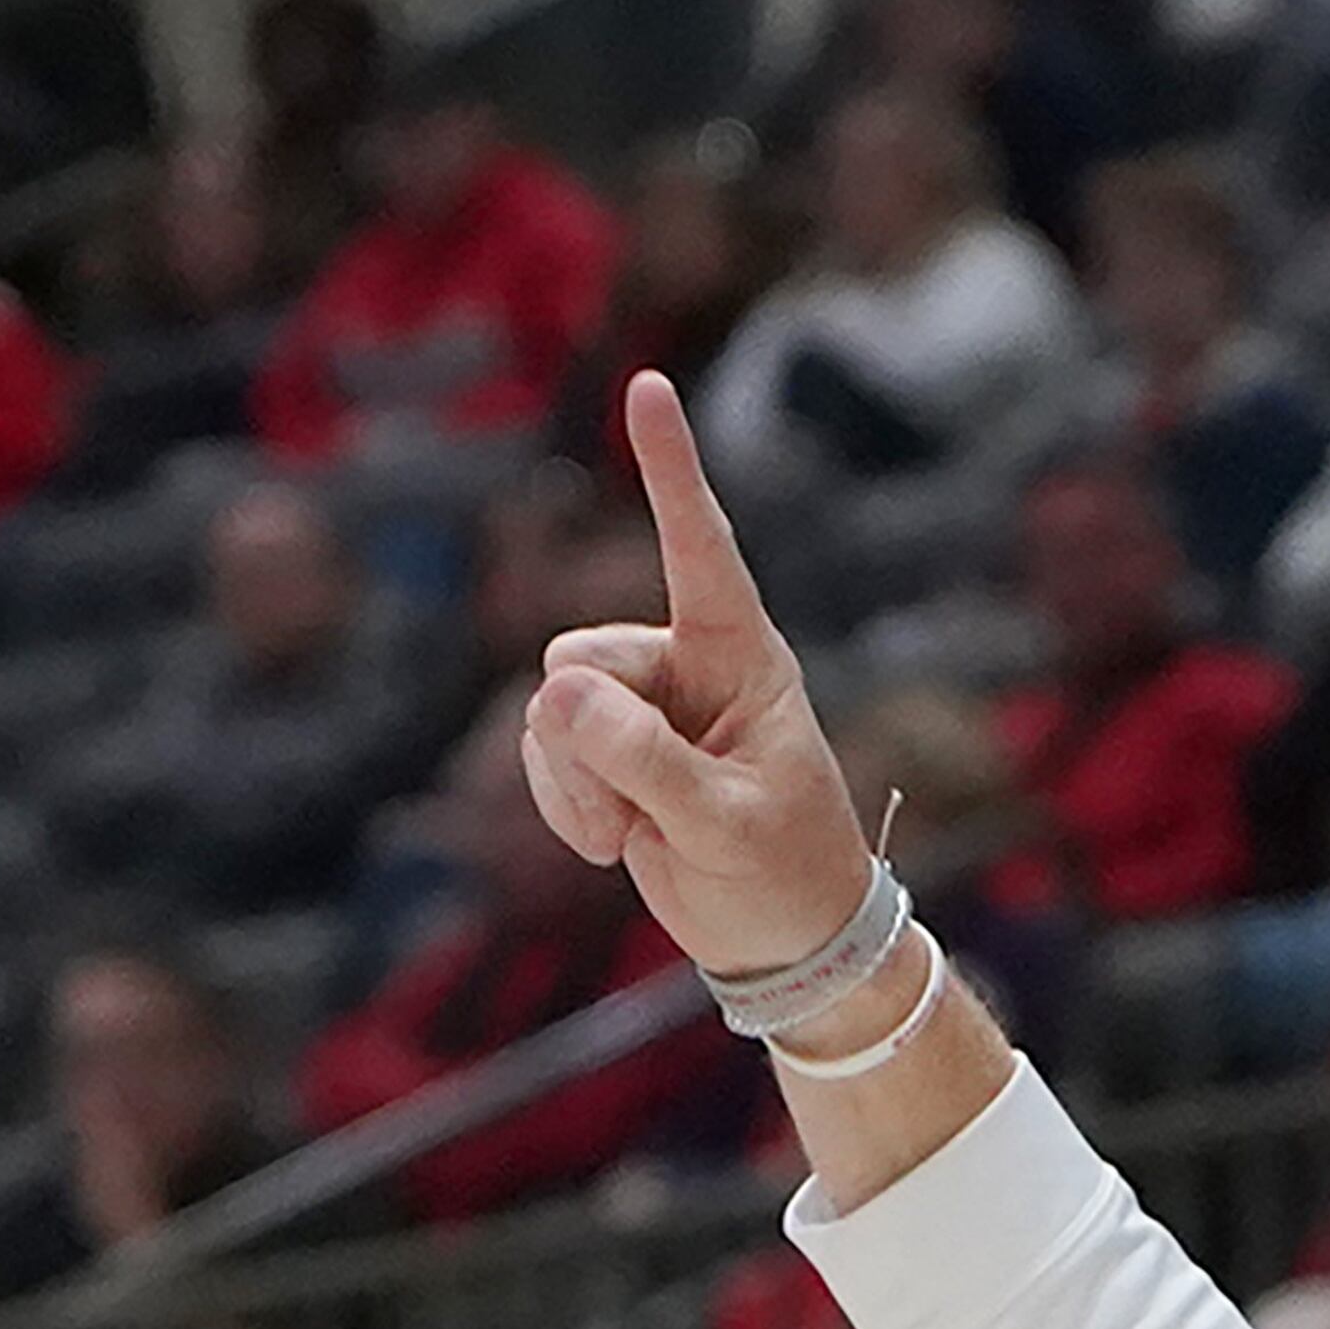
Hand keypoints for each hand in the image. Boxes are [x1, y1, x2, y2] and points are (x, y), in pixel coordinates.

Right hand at [522, 373, 872, 979]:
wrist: (785, 943)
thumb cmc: (786, 877)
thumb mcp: (726, 826)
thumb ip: (646, 762)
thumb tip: (555, 695)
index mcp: (744, 658)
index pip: (702, 547)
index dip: (670, 470)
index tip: (649, 385)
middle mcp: (687, 664)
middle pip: (583, 658)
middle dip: (590, 743)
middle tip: (636, 821)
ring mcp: (642, 705)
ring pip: (551, 706)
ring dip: (572, 783)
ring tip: (628, 839)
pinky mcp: (607, 749)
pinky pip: (543, 749)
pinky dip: (560, 801)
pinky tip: (609, 845)